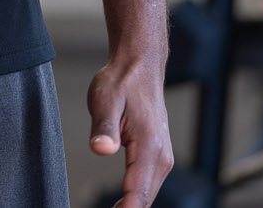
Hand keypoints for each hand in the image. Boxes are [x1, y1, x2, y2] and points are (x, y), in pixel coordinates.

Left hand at [86, 60, 172, 207]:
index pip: (137, 195)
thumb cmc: (122, 82)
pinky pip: (147, 187)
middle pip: (144, 201)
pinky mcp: (157, 158)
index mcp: (149, 147)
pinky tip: (120, 204)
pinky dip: (135, 199)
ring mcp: (162, 159)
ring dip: (130, 207)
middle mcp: (161, 157)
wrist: (139, 68)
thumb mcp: (105, 100)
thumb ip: (104, 127)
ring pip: (147, 196)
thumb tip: (101, 149)